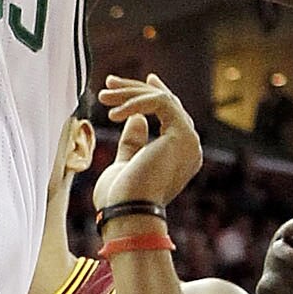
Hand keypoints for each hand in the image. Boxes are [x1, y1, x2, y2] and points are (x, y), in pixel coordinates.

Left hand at [94, 76, 202, 215]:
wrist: (127, 212)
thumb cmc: (120, 198)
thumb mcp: (125, 165)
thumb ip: (133, 144)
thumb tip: (137, 120)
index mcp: (179, 157)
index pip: (172, 117)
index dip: (154, 95)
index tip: (139, 82)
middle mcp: (189, 148)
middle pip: (167, 104)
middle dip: (136, 90)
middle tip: (109, 83)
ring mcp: (189, 141)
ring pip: (163, 99)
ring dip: (130, 94)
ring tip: (103, 97)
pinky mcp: (182, 134)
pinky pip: (160, 103)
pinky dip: (135, 103)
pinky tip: (113, 114)